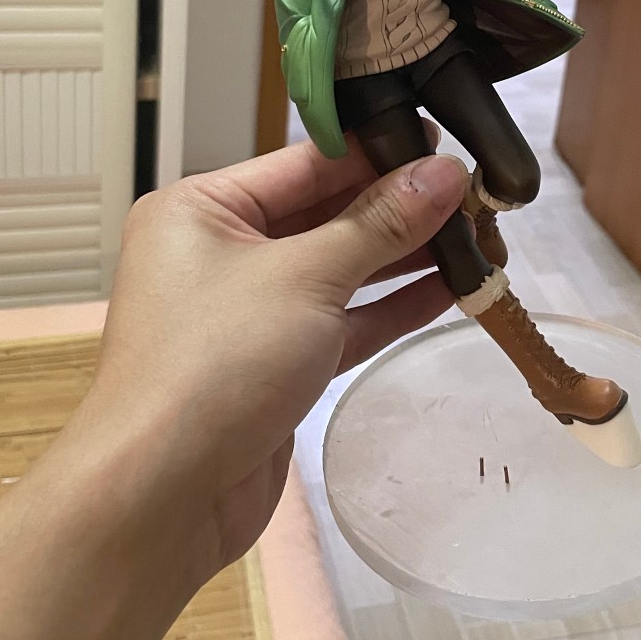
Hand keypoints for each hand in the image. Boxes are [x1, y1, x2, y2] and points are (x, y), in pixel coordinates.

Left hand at [71, 133, 467, 586]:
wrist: (160, 498)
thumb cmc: (216, 363)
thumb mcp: (304, 277)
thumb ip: (380, 224)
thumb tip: (447, 172)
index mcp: (202, 209)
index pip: (305, 162)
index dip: (379, 151)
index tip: (449, 140)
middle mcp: (219, 252)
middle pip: (324, 213)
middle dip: (399, 206)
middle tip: (478, 193)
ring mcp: (247, 313)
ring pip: (338, 269)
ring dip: (404, 257)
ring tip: (480, 237)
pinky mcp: (274, 367)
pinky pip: (340, 321)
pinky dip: (389, 308)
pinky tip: (450, 290)